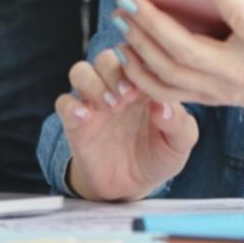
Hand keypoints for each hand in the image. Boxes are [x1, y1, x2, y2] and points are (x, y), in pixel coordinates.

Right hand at [55, 47, 197, 200]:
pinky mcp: (76, 123)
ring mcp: (94, 103)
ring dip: (93, 82)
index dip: (140, 62)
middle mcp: (115, 87)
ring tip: (110, 105)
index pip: (136, 56)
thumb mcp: (179, 144)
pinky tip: (86, 118)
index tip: (149, 80)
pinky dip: (71, 106)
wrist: (132, 186)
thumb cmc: (158, 155)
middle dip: (115, 71)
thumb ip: (179, 123)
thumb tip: (165, 106)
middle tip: (128, 94)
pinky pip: (64, 103)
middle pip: (106, 58)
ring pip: (80, 72)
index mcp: (142, 84)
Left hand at [111, 0, 243, 129]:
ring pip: (170, 74)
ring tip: (120, 16)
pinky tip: (124, 49)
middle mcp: (240, 73)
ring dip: (139, 46)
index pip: (240, 17)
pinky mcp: (210, 98)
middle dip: (153, 22)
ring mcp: (222, 90)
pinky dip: (141, 74)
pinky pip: (167, 92)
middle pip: (188, 50)